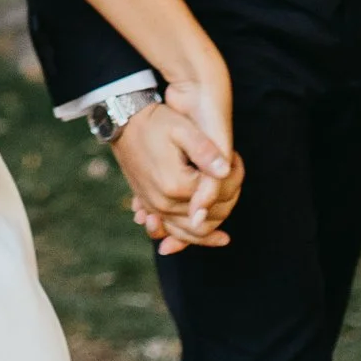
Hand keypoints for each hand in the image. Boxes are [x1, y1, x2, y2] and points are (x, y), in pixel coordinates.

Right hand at [111, 84, 241, 254]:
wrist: (123, 122)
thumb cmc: (156, 122)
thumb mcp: (182, 129)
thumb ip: (205, 151)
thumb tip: (225, 171)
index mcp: (176, 185)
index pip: (215, 199)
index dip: (232, 182)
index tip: (237, 160)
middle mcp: (163, 203)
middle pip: (204, 222)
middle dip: (224, 208)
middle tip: (235, 185)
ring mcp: (154, 207)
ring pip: (188, 233)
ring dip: (208, 232)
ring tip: (224, 234)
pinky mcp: (149, 205)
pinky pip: (171, 230)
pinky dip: (186, 237)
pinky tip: (199, 237)